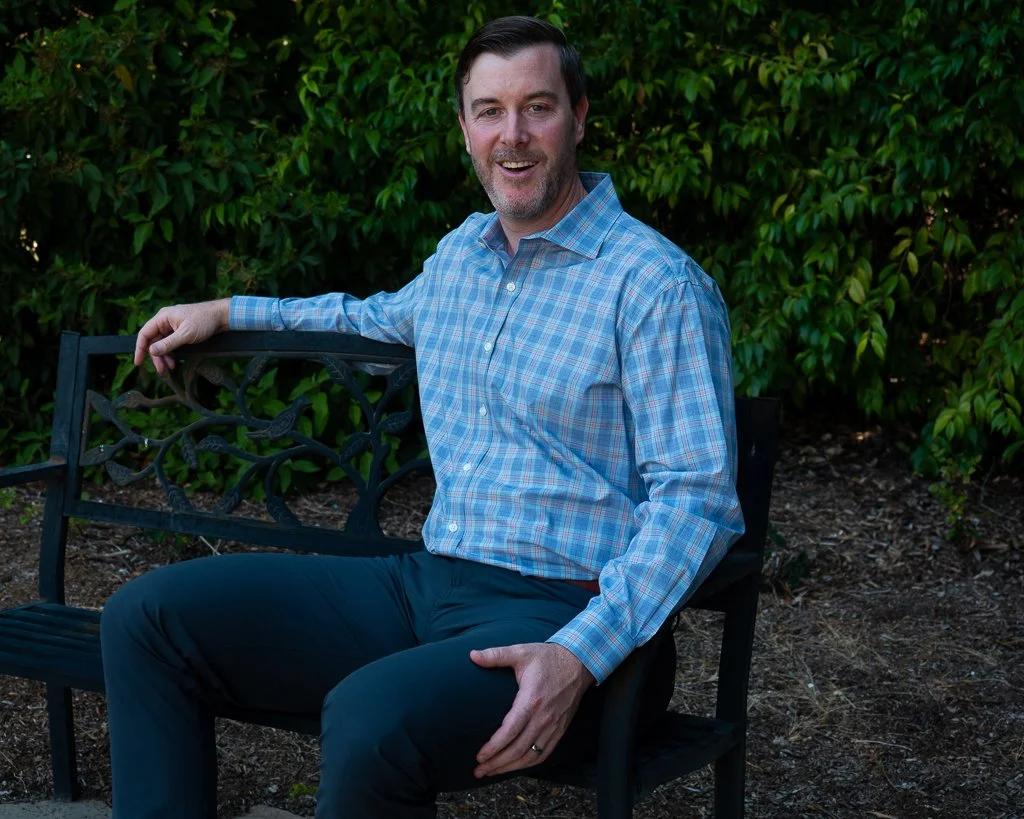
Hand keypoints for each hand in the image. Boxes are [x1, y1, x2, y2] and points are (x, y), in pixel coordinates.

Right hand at [134, 299, 231, 374]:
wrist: (221, 316)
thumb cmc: (204, 321)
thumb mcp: (186, 334)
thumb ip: (168, 343)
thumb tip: (152, 351)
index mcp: (163, 317)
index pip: (145, 333)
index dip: (140, 348)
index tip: (138, 362)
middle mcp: (165, 320)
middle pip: (153, 340)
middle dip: (156, 356)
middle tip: (161, 370)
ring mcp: (172, 325)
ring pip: (162, 343)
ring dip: (164, 356)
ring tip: (169, 368)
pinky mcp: (180, 330)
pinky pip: (170, 343)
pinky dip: (171, 353)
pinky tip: (174, 362)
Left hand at [471, 642, 593, 777]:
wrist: (578, 663)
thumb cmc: (547, 657)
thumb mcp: (521, 652)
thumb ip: (496, 655)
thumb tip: (472, 655)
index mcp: (531, 700)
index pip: (510, 731)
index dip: (494, 747)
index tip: (479, 756)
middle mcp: (543, 717)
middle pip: (518, 749)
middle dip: (497, 763)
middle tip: (479, 770)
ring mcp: (553, 725)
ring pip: (530, 756)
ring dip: (510, 767)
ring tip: (491, 772)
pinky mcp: (560, 729)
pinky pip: (544, 753)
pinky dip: (528, 764)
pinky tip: (515, 767)